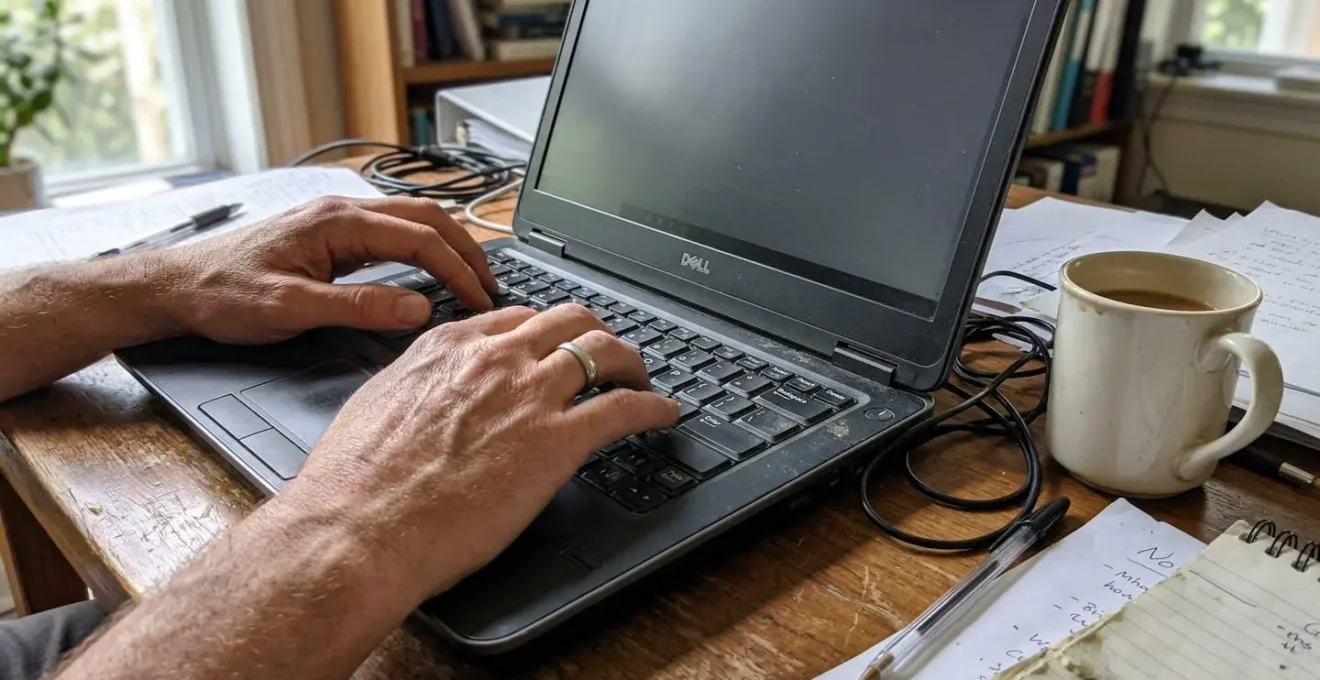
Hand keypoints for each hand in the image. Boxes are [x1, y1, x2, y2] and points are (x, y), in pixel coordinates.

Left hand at [158, 195, 498, 343]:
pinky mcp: (329, 234)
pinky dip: (422, 249)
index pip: (419, 238)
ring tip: (472, 278)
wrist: (175, 286)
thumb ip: (357, 307)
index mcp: (336, 222)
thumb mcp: (290, 308)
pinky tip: (430, 271)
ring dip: (447, 247)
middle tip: (492, 287)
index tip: (480, 300)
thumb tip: (417, 307)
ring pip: (410, 221)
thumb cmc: (222, 295)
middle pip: (426, 218)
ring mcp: (335, 219)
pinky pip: (390, 233)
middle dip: (466, 251)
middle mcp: (340, 210)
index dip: (458, 269)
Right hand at [282, 303, 679, 599]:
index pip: (516, 318)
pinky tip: (664, 413)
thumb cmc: (355, 483)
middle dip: (596, 333)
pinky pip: (624, 408)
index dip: (546, 330)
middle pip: (569, 321)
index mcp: (449, 347)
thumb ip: (413, 386)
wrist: (358, 526)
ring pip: (603, 352)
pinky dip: (653, 406)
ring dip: (631, 362)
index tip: (555, 344)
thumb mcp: (377, 405)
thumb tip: (424, 394)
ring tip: (642, 378)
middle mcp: (494, 359)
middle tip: (608, 354)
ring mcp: (529, 396)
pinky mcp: (557, 442)